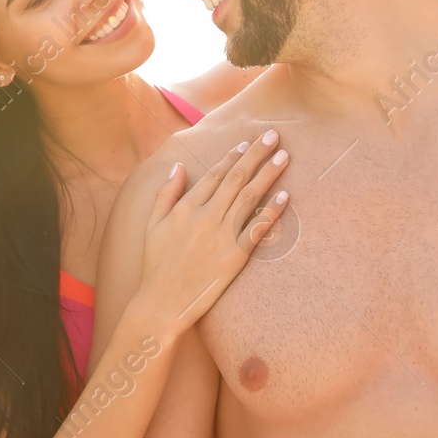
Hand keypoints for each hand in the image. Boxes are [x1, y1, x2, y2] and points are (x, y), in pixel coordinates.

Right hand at [136, 131, 290, 335]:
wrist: (163, 302)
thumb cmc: (155, 263)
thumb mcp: (153, 224)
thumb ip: (166, 193)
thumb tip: (179, 166)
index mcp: (186, 207)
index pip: (214, 174)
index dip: (232, 156)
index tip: (246, 143)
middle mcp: (206, 216)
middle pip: (236, 178)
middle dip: (256, 154)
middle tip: (274, 135)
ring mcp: (223, 235)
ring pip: (250, 197)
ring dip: (268, 174)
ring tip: (284, 156)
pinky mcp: (236, 255)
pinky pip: (258, 228)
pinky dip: (272, 210)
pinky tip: (284, 195)